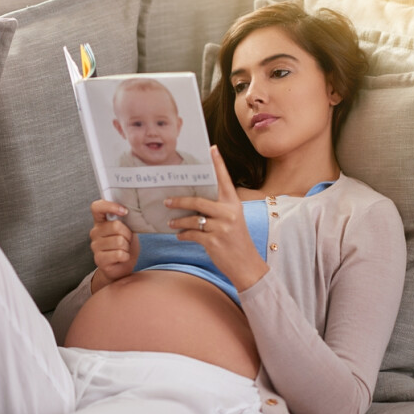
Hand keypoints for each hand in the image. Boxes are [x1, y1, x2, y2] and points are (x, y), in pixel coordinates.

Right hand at [89, 199, 139, 291]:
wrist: (122, 266)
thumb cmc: (125, 245)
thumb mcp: (127, 229)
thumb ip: (124, 220)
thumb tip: (130, 212)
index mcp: (100, 221)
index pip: (97, 207)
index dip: (110, 206)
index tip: (124, 211)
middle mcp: (95, 232)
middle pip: (116, 226)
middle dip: (128, 234)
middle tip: (127, 240)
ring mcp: (95, 246)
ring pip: (119, 241)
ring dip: (127, 247)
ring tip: (124, 250)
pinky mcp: (99, 259)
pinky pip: (118, 254)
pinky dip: (125, 256)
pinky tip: (122, 258)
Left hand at [166, 146, 268, 291]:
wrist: (247, 265)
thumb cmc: (237, 241)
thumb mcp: (233, 220)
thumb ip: (219, 210)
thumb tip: (195, 203)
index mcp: (234, 204)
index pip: (225, 180)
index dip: (218, 164)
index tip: (212, 149)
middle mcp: (229, 213)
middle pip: (198, 201)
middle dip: (179, 201)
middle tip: (166, 201)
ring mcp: (222, 227)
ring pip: (193, 220)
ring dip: (178, 222)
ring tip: (171, 223)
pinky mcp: (214, 242)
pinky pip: (192, 234)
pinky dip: (183, 235)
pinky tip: (179, 235)